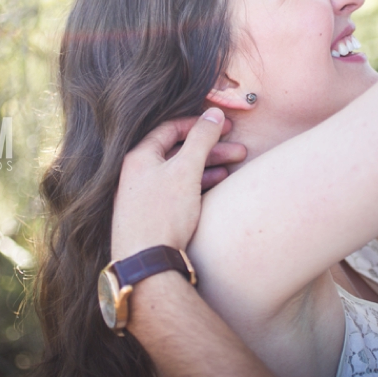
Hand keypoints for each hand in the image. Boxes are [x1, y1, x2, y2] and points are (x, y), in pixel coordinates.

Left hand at [111, 108, 246, 260]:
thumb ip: (201, 138)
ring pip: (181, 170)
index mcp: (140, 157)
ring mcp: (145, 194)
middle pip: (179, 150)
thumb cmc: (162, 214)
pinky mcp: (154, 213)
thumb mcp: (186, 170)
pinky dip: (199, 182)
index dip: (199, 124)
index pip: (170, 129)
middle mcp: (139, 173)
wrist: (147, 263)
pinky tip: (218, 182)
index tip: (223, 125)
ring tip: (235, 163)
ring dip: (209, 164)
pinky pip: (178, 189)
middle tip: (238, 147)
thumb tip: (214, 113)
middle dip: (211, 147)